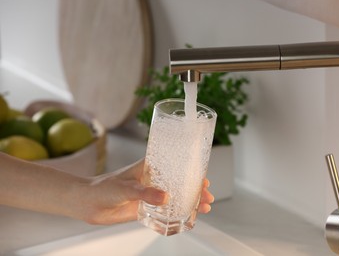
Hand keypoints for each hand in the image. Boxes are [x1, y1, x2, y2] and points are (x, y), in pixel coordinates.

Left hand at [75, 159, 213, 224]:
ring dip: (190, 201)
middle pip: (180, 182)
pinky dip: (178, 212)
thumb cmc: (103, 187)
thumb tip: (165, 197)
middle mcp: (153, 180)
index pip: (175, 165)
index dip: (191, 170)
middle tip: (207, 195)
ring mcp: (150, 194)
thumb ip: (145, 192)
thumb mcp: (126, 187)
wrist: (88, 203)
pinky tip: (187, 216)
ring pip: (176, 196)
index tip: (203, 176)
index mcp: (149, 168)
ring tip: (204, 207)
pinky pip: (166, 210)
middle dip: (195, 188)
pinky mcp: (146, 208)